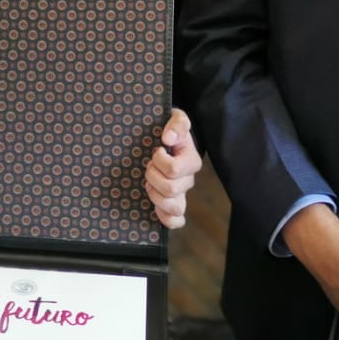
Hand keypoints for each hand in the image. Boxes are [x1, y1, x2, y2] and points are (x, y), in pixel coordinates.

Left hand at [145, 108, 201, 228]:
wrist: (167, 139)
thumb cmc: (170, 130)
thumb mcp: (175, 118)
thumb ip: (176, 124)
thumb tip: (168, 139)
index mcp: (191, 160)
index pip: (174, 169)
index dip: (159, 161)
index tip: (155, 150)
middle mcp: (188, 180)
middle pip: (171, 189)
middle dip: (152, 176)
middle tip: (148, 166)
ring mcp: (181, 194)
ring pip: (175, 208)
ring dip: (155, 196)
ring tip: (148, 184)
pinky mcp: (174, 205)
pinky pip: (176, 221)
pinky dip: (165, 218)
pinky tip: (155, 209)